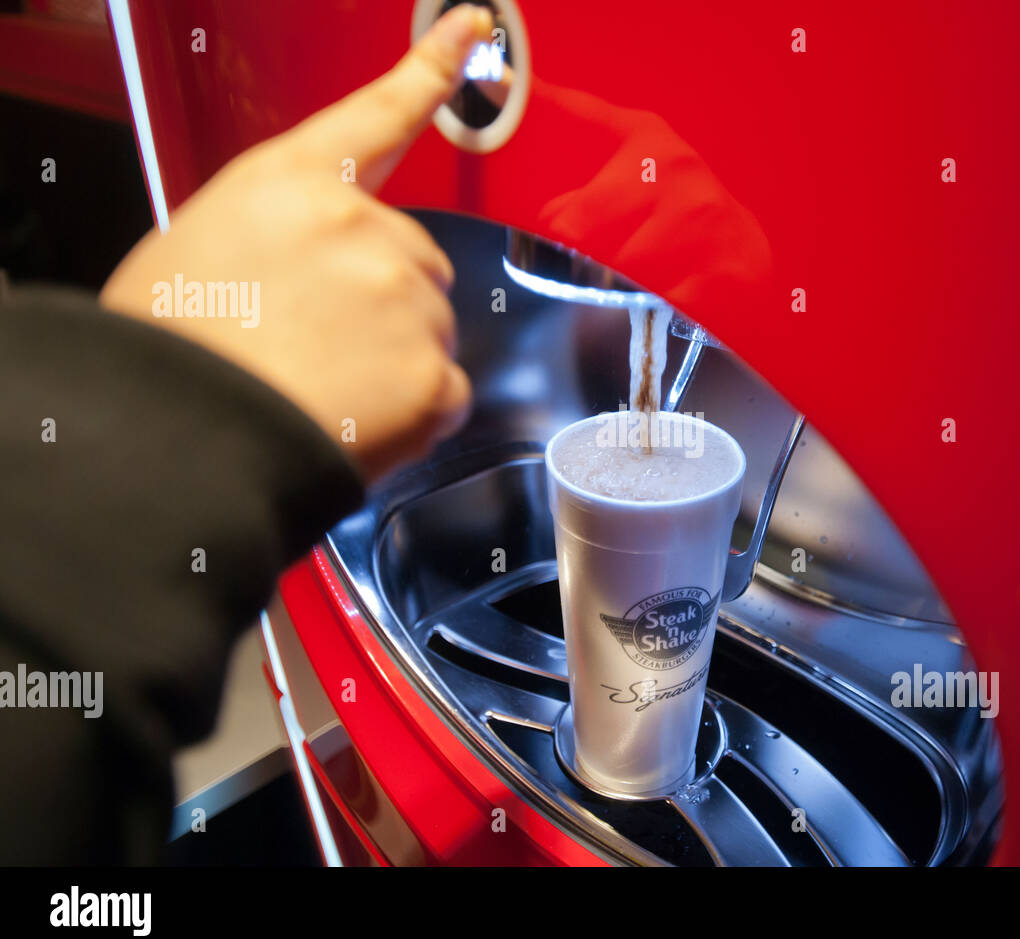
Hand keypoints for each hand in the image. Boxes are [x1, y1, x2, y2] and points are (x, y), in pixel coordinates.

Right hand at [100, 4, 493, 480]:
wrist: (175, 441)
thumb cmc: (170, 355)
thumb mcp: (195, 253)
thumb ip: (271, 239)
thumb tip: (295, 271)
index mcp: (291, 186)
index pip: (376, 115)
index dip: (432, 69)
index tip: (474, 29)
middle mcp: (362, 228)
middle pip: (415, 257)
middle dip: (384, 298)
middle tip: (318, 346)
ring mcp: (406, 299)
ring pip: (431, 327)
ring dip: (396, 358)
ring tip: (323, 389)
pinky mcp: (434, 373)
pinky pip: (446, 394)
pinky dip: (414, 416)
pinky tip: (355, 423)